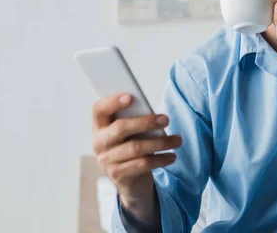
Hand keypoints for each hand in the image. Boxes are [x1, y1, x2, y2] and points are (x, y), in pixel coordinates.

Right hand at [92, 93, 181, 217]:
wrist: (130, 179)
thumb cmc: (132, 145)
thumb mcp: (131, 132)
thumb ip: (135, 120)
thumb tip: (154, 114)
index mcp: (100, 125)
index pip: (99, 109)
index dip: (112, 102)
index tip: (131, 97)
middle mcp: (99, 142)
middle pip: (120, 128)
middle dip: (146, 122)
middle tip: (166, 119)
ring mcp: (106, 160)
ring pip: (135, 148)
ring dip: (160, 143)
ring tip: (177, 140)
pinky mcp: (117, 175)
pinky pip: (142, 164)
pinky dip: (160, 159)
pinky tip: (171, 156)